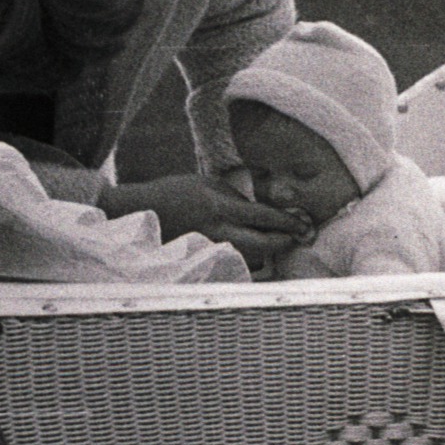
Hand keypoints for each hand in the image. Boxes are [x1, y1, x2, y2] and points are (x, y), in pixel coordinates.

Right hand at [97, 174, 310, 269]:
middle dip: (283, 242)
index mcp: (219, 209)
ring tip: (277, 241)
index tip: (302, 223)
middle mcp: (218, 232)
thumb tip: (261, 212)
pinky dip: (249, 257)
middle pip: (262, 245)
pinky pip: (235, 261)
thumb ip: (235, 198)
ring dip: (268, 251)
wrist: (142, 211)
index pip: (263, 217)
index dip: (286, 222)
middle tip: (296, 237)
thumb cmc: (174, 192)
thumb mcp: (207, 184)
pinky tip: (253, 250)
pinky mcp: (204, 258)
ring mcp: (210, 248)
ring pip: (252, 258)